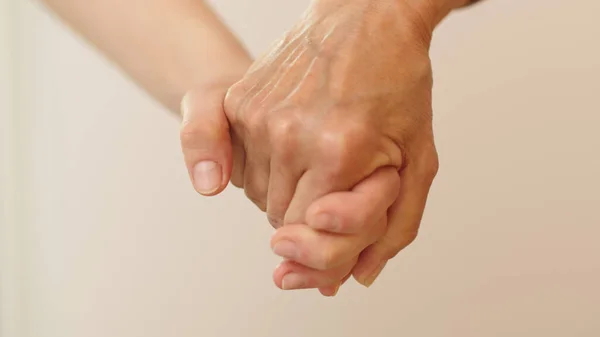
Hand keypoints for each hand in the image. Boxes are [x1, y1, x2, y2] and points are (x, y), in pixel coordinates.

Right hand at [181, 0, 439, 293]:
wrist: (367, 17)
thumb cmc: (399, 85)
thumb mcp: (418, 158)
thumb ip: (394, 226)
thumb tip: (358, 276)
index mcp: (338, 150)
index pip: (312, 235)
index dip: (326, 240)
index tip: (332, 228)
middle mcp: (289, 133)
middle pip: (281, 219)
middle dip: (308, 216)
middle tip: (333, 183)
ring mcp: (259, 114)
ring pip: (259, 195)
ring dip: (287, 190)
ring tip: (316, 154)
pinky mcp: (240, 101)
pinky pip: (243, 164)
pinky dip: (267, 165)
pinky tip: (293, 139)